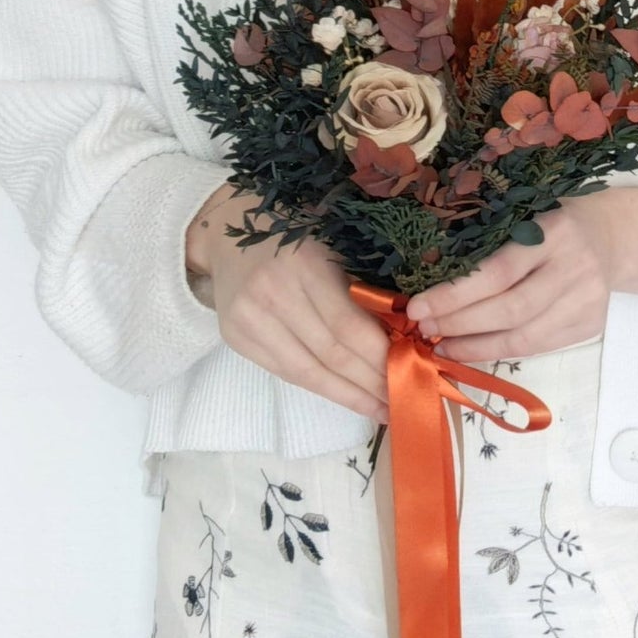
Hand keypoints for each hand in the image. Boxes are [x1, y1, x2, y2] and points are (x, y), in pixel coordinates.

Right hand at [186, 186, 390, 421]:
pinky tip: (345, 396)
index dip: (380, 355)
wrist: (225, 228)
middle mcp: (272, 293)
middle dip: (370, 382)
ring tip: (380, 409)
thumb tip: (403, 335)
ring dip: (348, 396)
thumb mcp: (332, 245)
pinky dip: (319, 387)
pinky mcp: (234, 338)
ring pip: (306, 372)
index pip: (348, 324)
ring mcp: (248, 319)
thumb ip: (361, 287)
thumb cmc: (293, 232)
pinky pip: (285, 372)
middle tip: (403, 398)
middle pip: (330, 353)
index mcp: (304, 263)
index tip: (411, 371)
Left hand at [404, 193, 616, 362]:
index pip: (498, 271)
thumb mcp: (528, 211)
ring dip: (475, 346)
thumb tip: (430, 275)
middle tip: (422, 328)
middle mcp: (575, 267)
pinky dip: (499, 352)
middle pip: (510, 309)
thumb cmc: (555, 219)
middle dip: (459, 323)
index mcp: (555, 230)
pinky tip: (471, 350)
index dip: (455, 294)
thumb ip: (492, 238)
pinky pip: (537, 347)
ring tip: (441, 346)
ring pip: (524, 337)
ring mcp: (586, 301)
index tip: (417, 306)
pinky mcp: (590, 326)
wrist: (614, 237)